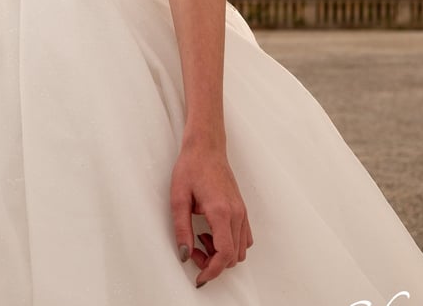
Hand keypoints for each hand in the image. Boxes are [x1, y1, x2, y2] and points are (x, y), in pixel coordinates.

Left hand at [170, 141, 252, 287]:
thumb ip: (181, 229)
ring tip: (202, 238)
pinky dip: (231, 244)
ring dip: (223, 254)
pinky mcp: (242, 208)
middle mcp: (236, 213)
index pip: (224, 255)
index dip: (211, 271)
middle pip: (234, 257)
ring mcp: (242, 211)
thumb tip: (184, 254)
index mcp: (221, 212)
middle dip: (213, 262)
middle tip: (193, 249)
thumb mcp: (178, 198)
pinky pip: (244, 237)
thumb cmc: (192, 166)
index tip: (199, 276)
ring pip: (241, 250)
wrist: (206, 146)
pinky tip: (213, 232)